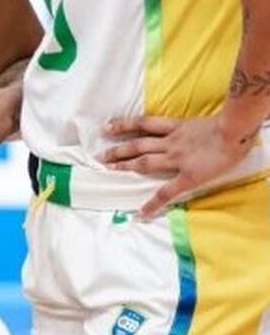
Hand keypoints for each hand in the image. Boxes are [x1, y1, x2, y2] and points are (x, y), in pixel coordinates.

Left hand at [99, 114, 253, 218]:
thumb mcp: (201, 122)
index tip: (107, 127)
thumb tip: (187, 133)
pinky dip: (154, 202)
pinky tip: (142, 212)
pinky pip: (167, 191)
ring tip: (108, 170)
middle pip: (137, 144)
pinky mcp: (188, 175)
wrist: (236, 131)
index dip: (124, 124)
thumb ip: (189, 128)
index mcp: (175, 127)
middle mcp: (170, 142)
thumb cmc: (228, 125)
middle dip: (117, 150)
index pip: (143, 123)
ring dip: (125, 166)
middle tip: (99, 156)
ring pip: (144, 161)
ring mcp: (177, 158)